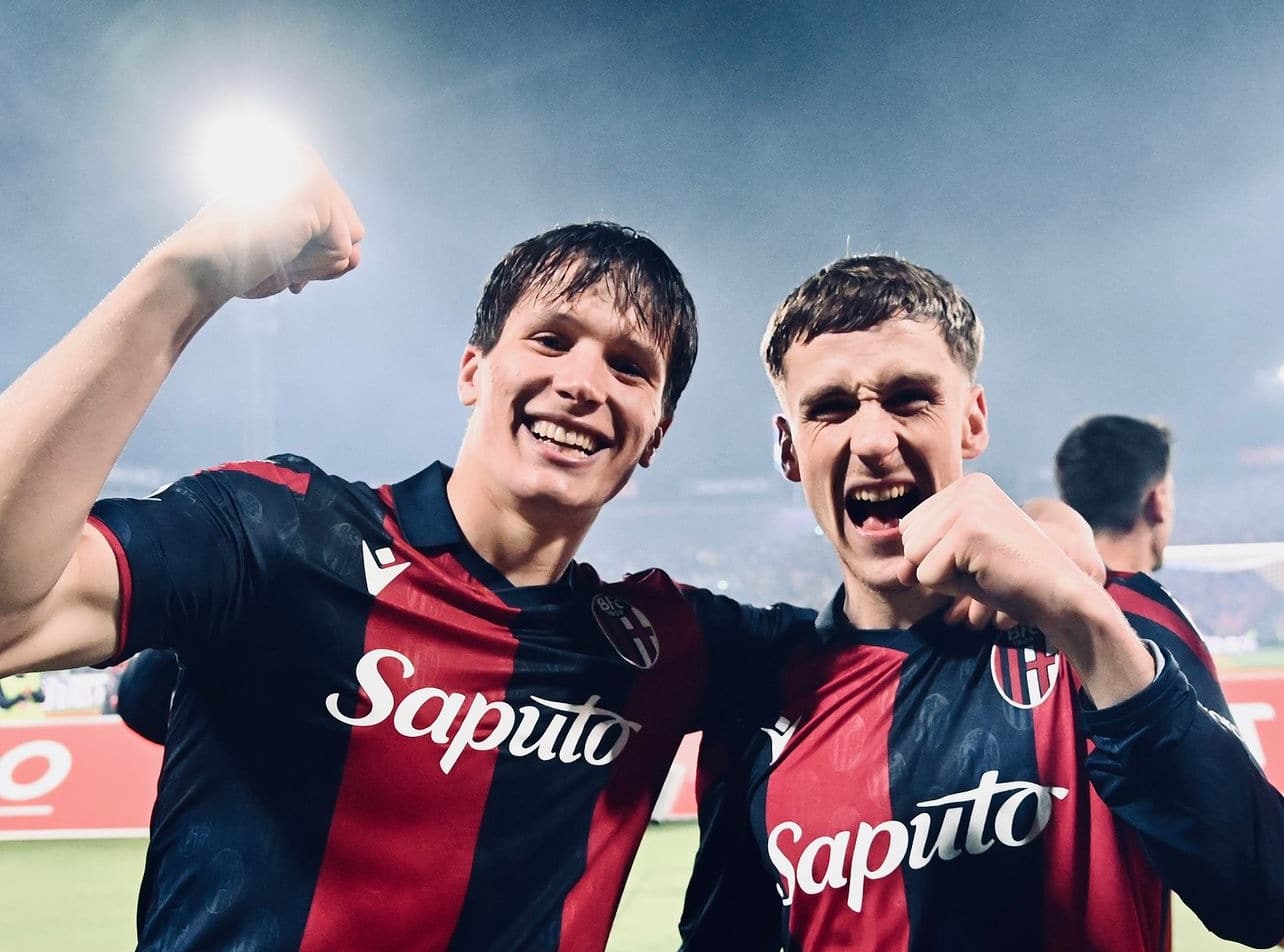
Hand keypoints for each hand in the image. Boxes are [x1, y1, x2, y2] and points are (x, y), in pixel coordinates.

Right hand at [164, 145, 364, 304]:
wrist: (201, 265)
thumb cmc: (239, 259)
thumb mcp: (294, 252)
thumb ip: (331, 248)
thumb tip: (358, 257)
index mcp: (296, 162)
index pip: (341, 221)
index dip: (314, 249)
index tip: (279, 251)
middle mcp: (305, 158)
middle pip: (353, 229)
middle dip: (319, 256)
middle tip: (276, 254)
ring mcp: (311, 172)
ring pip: (351, 242)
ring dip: (315, 263)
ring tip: (274, 251)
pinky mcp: (316, 195)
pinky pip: (343, 251)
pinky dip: (313, 266)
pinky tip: (279, 253)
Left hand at [897, 474, 1095, 641]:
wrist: (1059, 595)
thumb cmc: (1010, 579)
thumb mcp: (960, 558)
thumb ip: (924, 555)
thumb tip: (899, 572)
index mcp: (966, 486)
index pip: (911, 526)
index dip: (937, 555)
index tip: (977, 557)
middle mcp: (967, 487)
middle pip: (908, 539)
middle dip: (937, 566)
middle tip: (981, 566)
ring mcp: (968, 505)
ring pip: (914, 558)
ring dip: (945, 578)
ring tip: (983, 571)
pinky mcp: (969, 530)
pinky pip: (928, 575)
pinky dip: (953, 588)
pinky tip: (987, 577)